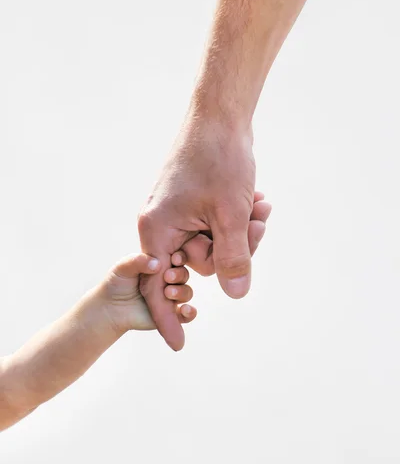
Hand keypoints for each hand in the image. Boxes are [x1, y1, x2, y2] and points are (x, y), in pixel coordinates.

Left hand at [101, 250, 195, 333]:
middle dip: (179, 275)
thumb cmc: (116, 283)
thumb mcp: (123, 268)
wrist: (110, 308)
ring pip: (186, 293)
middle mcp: (168, 280)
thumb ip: (137, 261)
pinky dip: (191, 313)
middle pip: (184, 275)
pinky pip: (187, 315)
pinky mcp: (171, 315)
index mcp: (161, 265)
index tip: (175, 258)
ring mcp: (171, 298)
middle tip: (167, 277)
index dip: (180, 257)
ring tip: (168, 293)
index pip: (177, 258)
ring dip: (182, 292)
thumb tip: (157, 264)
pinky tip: (185, 310)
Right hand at [138, 116, 270, 350]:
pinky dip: (236, 220)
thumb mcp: (231, 215)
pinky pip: (214, 226)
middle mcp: (161, 224)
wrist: (219, 116)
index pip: (158, 285)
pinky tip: (256, 200)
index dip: (168, 316)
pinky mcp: (191, 205)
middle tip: (259, 225)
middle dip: (233, 251)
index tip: (179, 346)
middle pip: (197, 263)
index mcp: (158, 229)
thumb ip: (233, 258)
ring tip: (260, 205)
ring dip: (240, 232)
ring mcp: (176, 214)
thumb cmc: (220, 159)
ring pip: (211, 244)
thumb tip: (236, 296)